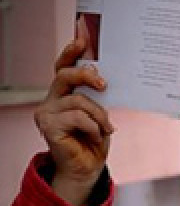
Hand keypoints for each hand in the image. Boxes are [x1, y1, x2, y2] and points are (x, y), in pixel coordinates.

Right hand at [35, 38, 112, 205]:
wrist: (87, 168)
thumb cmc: (94, 139)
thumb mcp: (100, 113)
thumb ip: (97, 96)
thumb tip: (103, 77)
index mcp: (64, 93)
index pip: (63, 67)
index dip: (71, 51)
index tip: (82, 38)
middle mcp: (52, 99)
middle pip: (65, 75)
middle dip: (87, 75)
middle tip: (104, 84)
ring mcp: (47, 112)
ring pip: (78, 100)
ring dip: (99, 114)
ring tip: (107, 128)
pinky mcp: (48, 125)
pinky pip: (77, 117)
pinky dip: (93, 126)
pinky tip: (97, 135)